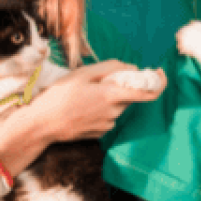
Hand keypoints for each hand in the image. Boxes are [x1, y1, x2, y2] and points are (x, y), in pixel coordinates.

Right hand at [19, 61, 161, 143]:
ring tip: (83, 95)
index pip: (149, 93)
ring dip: (108, 97)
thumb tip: (132, 68)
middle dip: (121, 86)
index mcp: (112, 96)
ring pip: (117, 106)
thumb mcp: (82, 74)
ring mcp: (107, 125)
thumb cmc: (58, 97)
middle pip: (129, 96)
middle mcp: (114, 113)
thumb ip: (110, 68)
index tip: (159, 73)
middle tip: (99, 80)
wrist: (41, 125)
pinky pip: (107, 117)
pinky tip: (81, 107)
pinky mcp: (100, 133)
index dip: (159, 82)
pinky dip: (101, 109)